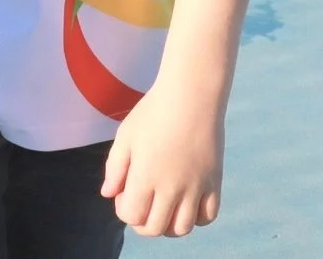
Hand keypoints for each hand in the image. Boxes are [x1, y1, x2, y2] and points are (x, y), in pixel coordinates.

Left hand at [101, 80, 224, 237]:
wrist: (191, 95)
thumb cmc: (152, 113)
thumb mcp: (125, 136)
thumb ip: (114, 168)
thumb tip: (108, 194)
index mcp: (145, 176)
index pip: (132, 216)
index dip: (123, 210)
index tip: (125, 192)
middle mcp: (172, 187)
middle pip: (155, 228)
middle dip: (142, 222)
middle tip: (141, 202)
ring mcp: (196, 187)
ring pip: (182, 228)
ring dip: (168, 225)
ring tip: (162, 205)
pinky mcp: (214, 181)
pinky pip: (208, 216)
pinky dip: (196, 217)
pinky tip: (186, 201)